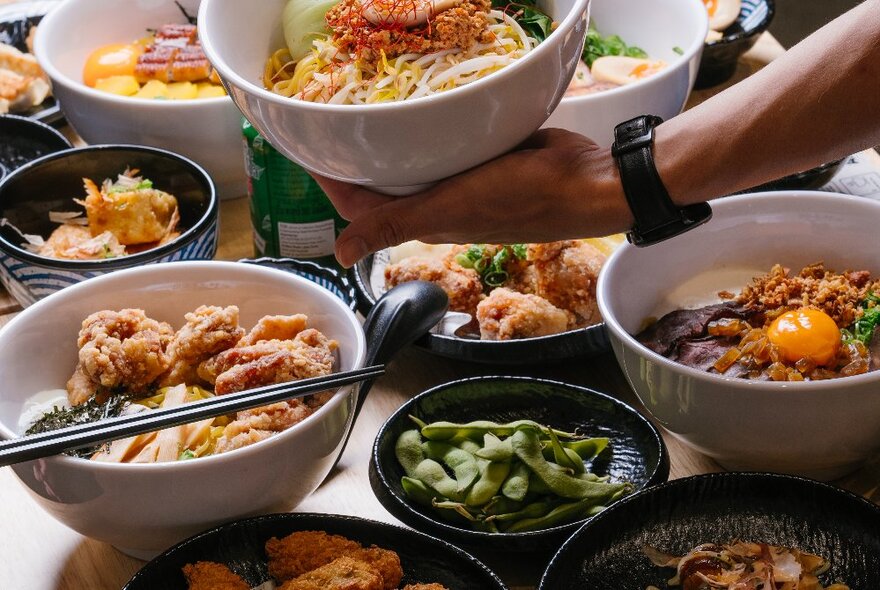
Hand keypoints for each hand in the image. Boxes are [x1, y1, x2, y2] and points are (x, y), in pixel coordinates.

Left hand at [314, 128, 632, 266]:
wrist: (585, 180)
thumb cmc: (520, 199)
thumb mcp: (451, 209)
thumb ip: (395, 225)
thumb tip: (341, 254)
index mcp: (422, 218)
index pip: (361, 205)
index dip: (331, 181)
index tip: (308, 147)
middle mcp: (437, 201)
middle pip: (383, 182)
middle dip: (355, 156)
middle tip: (331, 114)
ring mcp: (461, 178)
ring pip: (414, 160)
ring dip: (389, 139)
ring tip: (365, 103)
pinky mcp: (483, 154)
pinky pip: (445, 141)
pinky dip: (428, 127)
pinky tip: (420, 104)